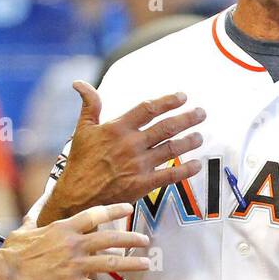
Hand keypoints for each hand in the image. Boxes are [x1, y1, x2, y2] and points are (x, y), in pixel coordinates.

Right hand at [1, 202, 150, 279]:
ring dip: (131, 263)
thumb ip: (36, 217)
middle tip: (145, 240)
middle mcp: (74, 244)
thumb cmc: (12, 252)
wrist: (5, 274)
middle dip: (130, 238)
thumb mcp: (25, 229)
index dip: (113, 210)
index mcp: (64, 228)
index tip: (128, 208)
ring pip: (110, 262)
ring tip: (146, 264)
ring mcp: (75, 265)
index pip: (95, 214)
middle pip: (109, 238)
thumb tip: (38, 205)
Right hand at [45, 82, 204, 219]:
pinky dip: (185, 170)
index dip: (168, 101)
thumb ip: (89, 105)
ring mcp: (138, 165)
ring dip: (189, 141)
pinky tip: (197, 164)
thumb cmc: (80, 161)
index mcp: (117, 128)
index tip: (183, 96)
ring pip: (171, 149)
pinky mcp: (142, 185)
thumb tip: (79, 83)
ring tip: (200, 136)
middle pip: (166, 127)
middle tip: (202, 113)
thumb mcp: (83, 129)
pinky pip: (170, 176)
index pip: (148, 109)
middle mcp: (131, 144)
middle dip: (187, 119)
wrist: (76, 196)